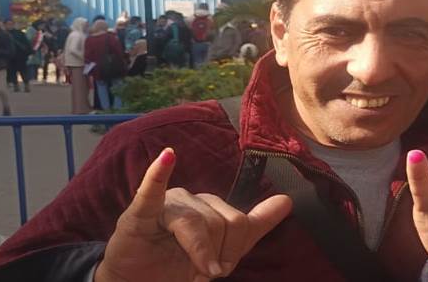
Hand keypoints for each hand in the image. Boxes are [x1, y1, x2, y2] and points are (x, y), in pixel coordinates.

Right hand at [94, 148, 291, 281]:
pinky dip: (159, 173)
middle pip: (223, 223)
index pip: (241, 222)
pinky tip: (168, 157)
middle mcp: (192, 200)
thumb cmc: (173, 264)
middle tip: (203, 270)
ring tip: (191, 270)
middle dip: (217, 254)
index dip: (235, 248)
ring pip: (197, 223)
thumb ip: (253, 226)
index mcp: (211, 207)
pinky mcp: (139, 213)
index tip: (222, 267)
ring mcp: (166, 204)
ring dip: (198, 253)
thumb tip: (288, 201)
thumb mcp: (218, 250)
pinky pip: (152, 192)